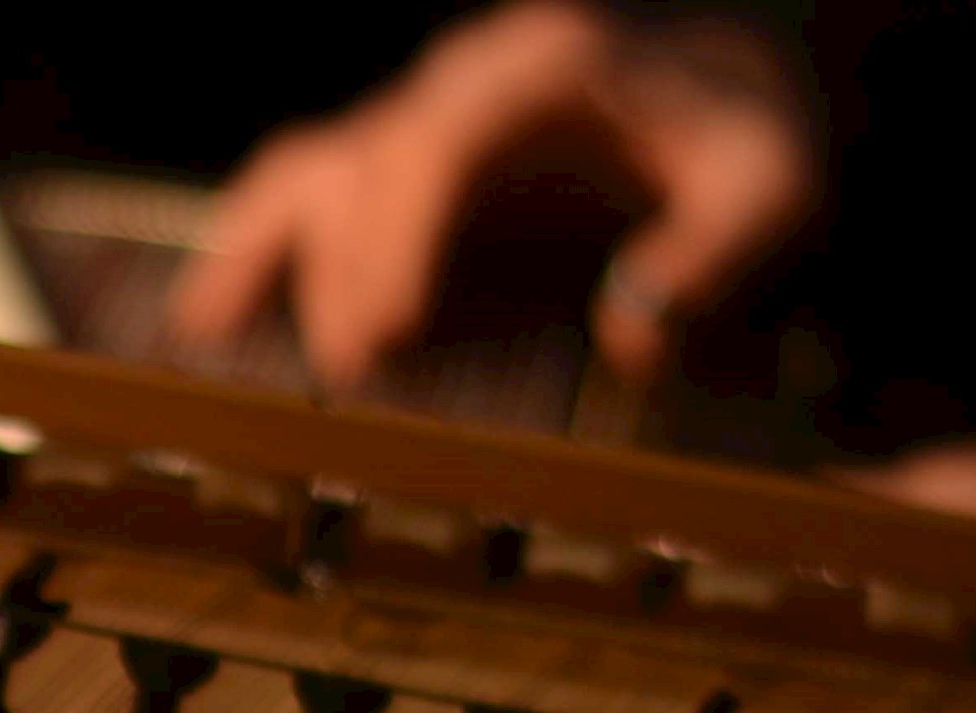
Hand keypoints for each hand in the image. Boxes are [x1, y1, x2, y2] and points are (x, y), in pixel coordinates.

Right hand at [167, 1, 816, 391]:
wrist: (723, 84)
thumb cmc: (740, 138)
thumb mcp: (768, 184)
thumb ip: (712, 250)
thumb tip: (631, 336)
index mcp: (544, 67)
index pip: (444, 139)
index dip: (401, 233)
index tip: (387, 333)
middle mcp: (461, 84)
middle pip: (366, 164)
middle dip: (344, 274)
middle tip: (348, 382)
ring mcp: (419, 122)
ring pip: (312, 170)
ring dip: (265, 257)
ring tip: (222, 346)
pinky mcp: (398, 172)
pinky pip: (304, 193)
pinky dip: (248, 251)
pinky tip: (206, 325)